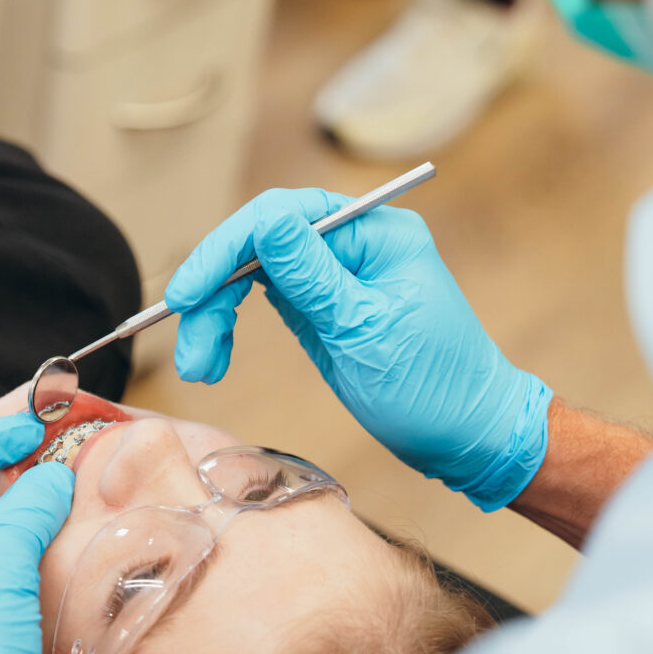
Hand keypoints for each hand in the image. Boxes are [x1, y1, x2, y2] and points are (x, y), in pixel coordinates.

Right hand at [165, 188, 551, 510]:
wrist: (467, 436)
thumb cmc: (434, 387)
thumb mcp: (365, 331)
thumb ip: (310, 274)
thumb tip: (266, 220)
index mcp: (374, 234)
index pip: (280, 218)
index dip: (224, 252)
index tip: (185, 296)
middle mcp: (349, 243)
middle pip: (256, 247)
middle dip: (212, 297)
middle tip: (188, 351)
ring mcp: (331, 273)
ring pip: (248, 276)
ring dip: (214, 319)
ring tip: (199, 368)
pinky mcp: (318, 304)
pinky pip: (259, 302)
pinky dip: (230, 328)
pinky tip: (216, 358)